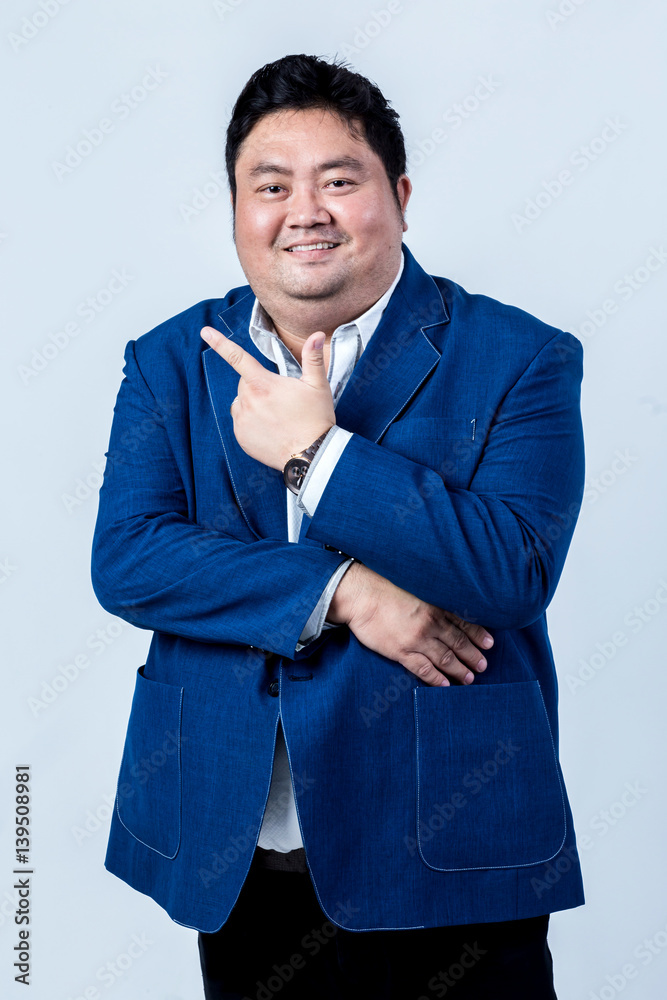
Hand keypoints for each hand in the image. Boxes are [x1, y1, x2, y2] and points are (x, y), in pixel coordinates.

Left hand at [200, 326, 334, 469]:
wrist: (311, 455)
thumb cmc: (316, 419)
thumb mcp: (318, 385)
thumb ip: (312, 357)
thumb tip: (316, 334)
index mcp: (263, 384)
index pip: (237, 357)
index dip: (219, 343)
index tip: (205, 332)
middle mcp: (248, 401)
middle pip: (245, 384)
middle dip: (258, 386)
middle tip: (280, 399)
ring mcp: (242, 421)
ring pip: (241, 403)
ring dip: (253, 404)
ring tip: (275, 416)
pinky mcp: (241, 437)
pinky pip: (240, 422)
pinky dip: (251, 423)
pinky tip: (270, 429)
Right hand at [327, 562, 492, 686]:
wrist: (362, 596)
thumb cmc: (385, 587)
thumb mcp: (415, 587)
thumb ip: (432, 598)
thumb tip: (445, 605)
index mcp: (435, 606)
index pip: (463, 623)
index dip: (478, 634)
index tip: (489, 644)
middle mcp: (430, 624)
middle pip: (458, 642)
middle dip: (472, 655)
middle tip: (483, 666)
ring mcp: (417, 639)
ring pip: (445, 658)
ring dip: (459, 670)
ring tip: (469, 678)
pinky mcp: (401, 652)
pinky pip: (423, 668)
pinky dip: (436, 678)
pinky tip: (445, 685)